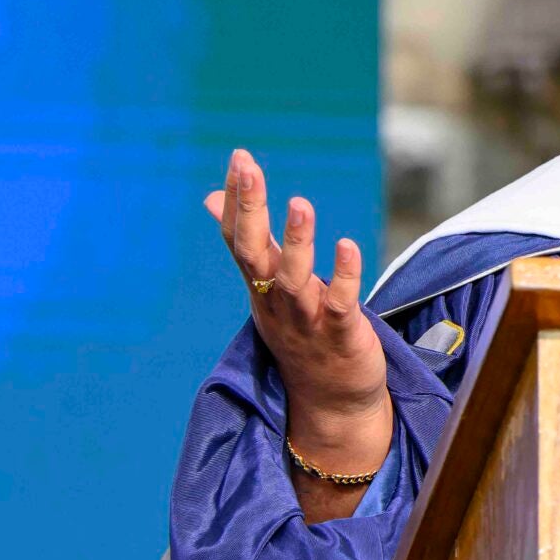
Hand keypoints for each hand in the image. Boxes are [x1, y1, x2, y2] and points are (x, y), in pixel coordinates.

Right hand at [203, 148, 388, 457]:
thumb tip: (213, 198)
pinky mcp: (339, 335)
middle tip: (249, 167)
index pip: (239, 238)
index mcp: (259, 287)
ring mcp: (305, 320)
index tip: (240, 157)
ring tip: (300, 203)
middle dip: (250, 209)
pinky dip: (342, 275)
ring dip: (294, 241)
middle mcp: (275, 301)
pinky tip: (347, 245)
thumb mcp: (267, 288)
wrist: (330, 402)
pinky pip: (338, 303)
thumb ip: (248, 243)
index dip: (238, 199)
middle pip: (253, 253)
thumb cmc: (301, 335)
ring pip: (292, 278)